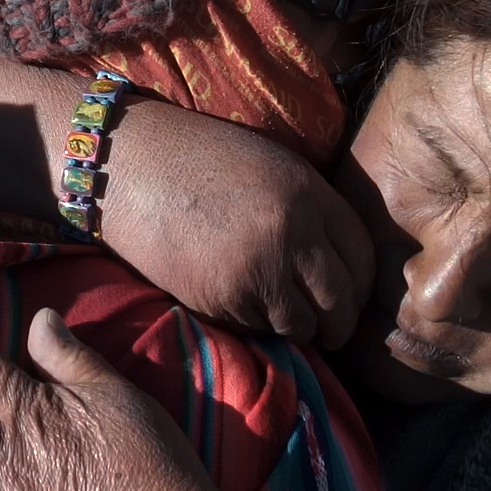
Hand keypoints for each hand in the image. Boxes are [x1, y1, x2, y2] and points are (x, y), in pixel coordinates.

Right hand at [97, 98, 373, 346]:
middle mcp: (291, 235)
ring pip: (298, 324)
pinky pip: (255, 328)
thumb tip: (340, 262)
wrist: (127, 166)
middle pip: (341, 301)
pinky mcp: (220, 299)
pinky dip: (255, 324)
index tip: (353, 296)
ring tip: (282, 316)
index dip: (363, 284)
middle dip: (339, 324)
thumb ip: (311, 209)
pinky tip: (240, 302)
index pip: (362, 256)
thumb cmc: (198, 159)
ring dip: (295, 327)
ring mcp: (256, 271)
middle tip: (331, 330)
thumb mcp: (272, 167)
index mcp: (309, 195)